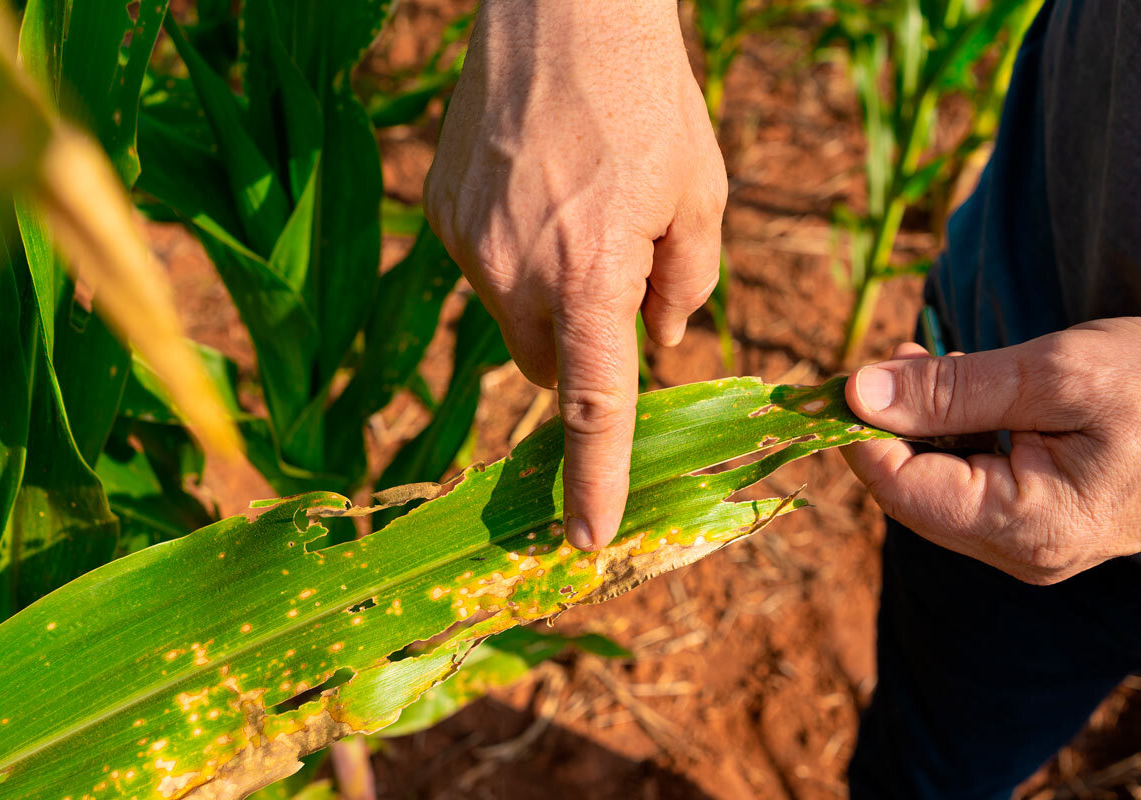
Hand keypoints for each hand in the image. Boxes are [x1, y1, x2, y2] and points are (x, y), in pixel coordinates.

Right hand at [424, 0, 726, 549]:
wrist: (561, 7)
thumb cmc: (648, 96)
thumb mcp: (700, 195)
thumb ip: (686, 285)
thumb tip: (659, 339)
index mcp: (588, 275)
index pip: (594, 406)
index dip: (594, 477)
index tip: (586, 537)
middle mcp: (513, 271)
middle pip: (548, 369)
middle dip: (584, 354)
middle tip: (617, 283)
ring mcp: (466, 244)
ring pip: (512, 320)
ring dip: (549, 300)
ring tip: (579, 214)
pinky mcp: (440, 215)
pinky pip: (482, 270)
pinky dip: (515, 258)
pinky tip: (539, 193)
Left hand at [842, 317, 1140, 583]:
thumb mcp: (1055, 373)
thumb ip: (952, 390)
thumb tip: (858, 394)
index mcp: (1026, 527)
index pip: (900, 491)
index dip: (859, 435)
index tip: (840, 378)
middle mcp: (1022, 553)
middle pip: (911, 495)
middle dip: (886, 427)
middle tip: (891, 359)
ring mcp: (1031, 545)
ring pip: (935, 488)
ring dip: (918, 427)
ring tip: (925, 363)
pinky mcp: (1038, 524)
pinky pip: (967, 485)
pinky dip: (950, 437)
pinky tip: (958, 392)